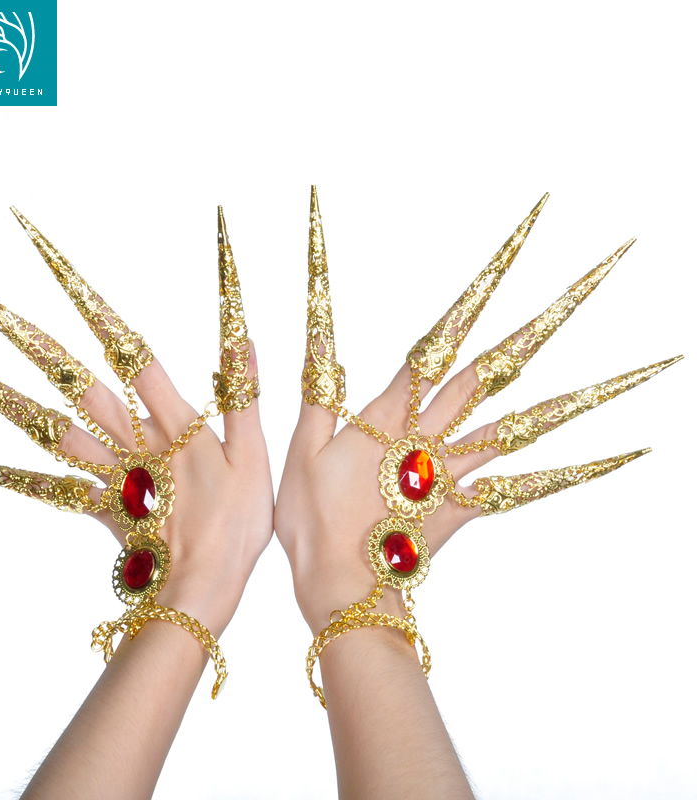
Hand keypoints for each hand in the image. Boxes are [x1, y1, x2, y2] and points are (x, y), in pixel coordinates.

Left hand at [0, 207, 272, 638]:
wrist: (201, 588)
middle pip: (81, 385)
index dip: (106, 318)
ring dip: (8, 394)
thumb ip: (244, 400)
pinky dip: (1, 471)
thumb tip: (242, 342)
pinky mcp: (95, 505)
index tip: (72, 279)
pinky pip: (44, 486)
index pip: (136, 359)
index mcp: (174, 426)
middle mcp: (133, 442)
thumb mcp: (254, 458)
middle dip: (37, 343)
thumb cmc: (235, 525)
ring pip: (53, 427)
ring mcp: (108, 474)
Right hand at [276, 191, 669, 635]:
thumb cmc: (314, 524)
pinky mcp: (469, 504)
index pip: (438, 343)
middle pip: (493, 371)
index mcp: (390, 416)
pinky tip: (622, 453)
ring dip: (581, 394)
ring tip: (636, 369)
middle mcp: (433, 435)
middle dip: (540, 323)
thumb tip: (322, 346)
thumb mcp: (301, 453)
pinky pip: (529, 485)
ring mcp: (457, 471)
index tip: (507, 257)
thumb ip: (318, 399)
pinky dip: (577, 470)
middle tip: (589, 281)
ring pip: (525, 424)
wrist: (342, 589)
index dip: (473, 298)